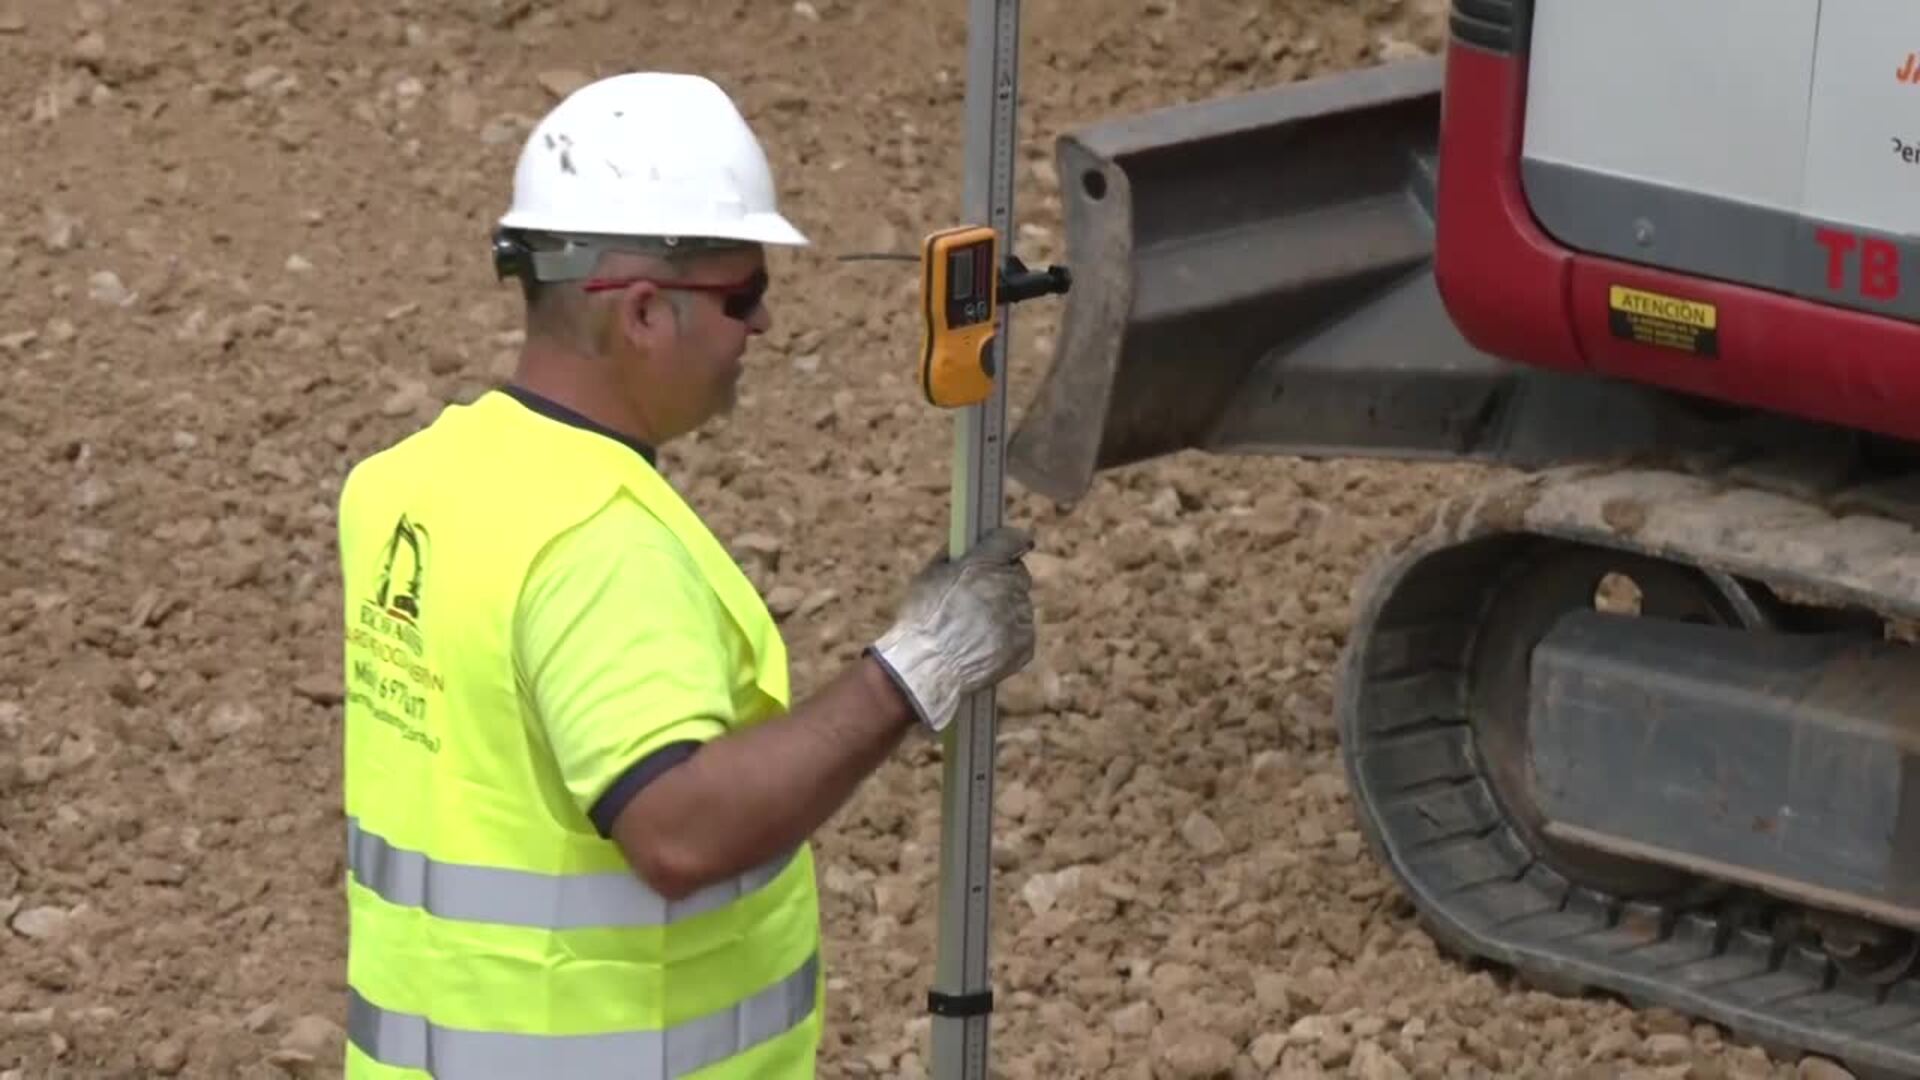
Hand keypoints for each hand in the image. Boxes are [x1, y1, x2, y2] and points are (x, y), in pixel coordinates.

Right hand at [867, 526, 1037, 732]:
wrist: (928, 668)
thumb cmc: (922, 621)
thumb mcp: (928, 576)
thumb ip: (953, 555)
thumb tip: (966, 544)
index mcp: (983, 565)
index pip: (1013, 539)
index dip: (1010, 542)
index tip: (1010, 545)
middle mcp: (1007, 587)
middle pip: (1017, 575)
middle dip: (1002, 581)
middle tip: (978, 596)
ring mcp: (1019, 617)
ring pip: (1019, 605)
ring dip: (1003, 611)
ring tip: (973, 628)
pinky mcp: (1025, 644)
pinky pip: (1021, 632)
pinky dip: (1007, 637)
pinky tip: (982, 644)